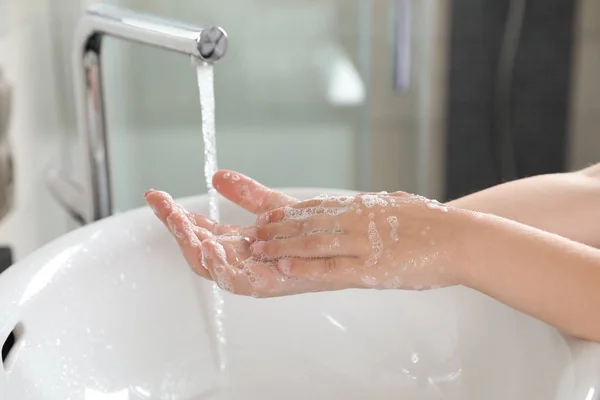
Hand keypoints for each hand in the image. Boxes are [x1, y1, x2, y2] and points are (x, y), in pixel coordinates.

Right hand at [145, 170, 335, 296]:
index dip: (176, 214)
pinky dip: (220, 266)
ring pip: (210, 266)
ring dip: (192, 246)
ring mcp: (251, 274)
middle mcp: (240, 260)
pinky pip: (236, 281)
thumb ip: (246, 194)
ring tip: (179, 224)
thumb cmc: (313, 230)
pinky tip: (210, 246)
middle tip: (162, 206)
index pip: (199, 229)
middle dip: (177, 227)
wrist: (346, 244)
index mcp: (238, 242)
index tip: (157, 196)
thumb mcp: (274, 206)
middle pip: (197, 248)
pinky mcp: (267, 285)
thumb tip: (216, 175)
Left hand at [251, 192, 469, 290]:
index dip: (288, 214)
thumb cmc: (432, 224)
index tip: (268, 217)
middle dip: (278, 229)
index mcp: (362, 206)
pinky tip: (286, 266)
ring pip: (312, 243)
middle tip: (255, 233)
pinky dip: (306, 266)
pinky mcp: (370, 268)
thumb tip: (365, 205)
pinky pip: (331, 267)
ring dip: (282, 246)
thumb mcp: (398, 206)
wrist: (459, 239)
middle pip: (307, 223)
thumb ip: (376, 207)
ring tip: (260, 249)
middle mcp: (356, 221)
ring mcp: (361, 244)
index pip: (316, 207)